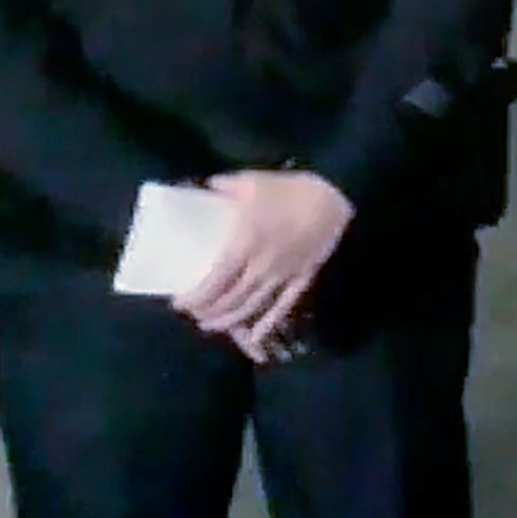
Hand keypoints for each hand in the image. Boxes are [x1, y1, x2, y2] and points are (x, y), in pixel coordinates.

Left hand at [177, 171, 353, 352]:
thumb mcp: (251, 181)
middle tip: (194, 314)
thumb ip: (223, 186)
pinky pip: (283, 305)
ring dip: (229, 320)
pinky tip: (255, 336)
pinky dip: (267, 323)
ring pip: (252, 306)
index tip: (179, 303)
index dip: (195, 297)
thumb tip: (205, 188)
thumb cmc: (291, 189)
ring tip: (212, 325)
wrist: (337, 194)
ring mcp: (283, 275)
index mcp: (245, 244)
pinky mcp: (303, 276)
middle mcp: (261, 266)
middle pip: (230, 298)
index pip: (214, 281)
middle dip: (208, 311)